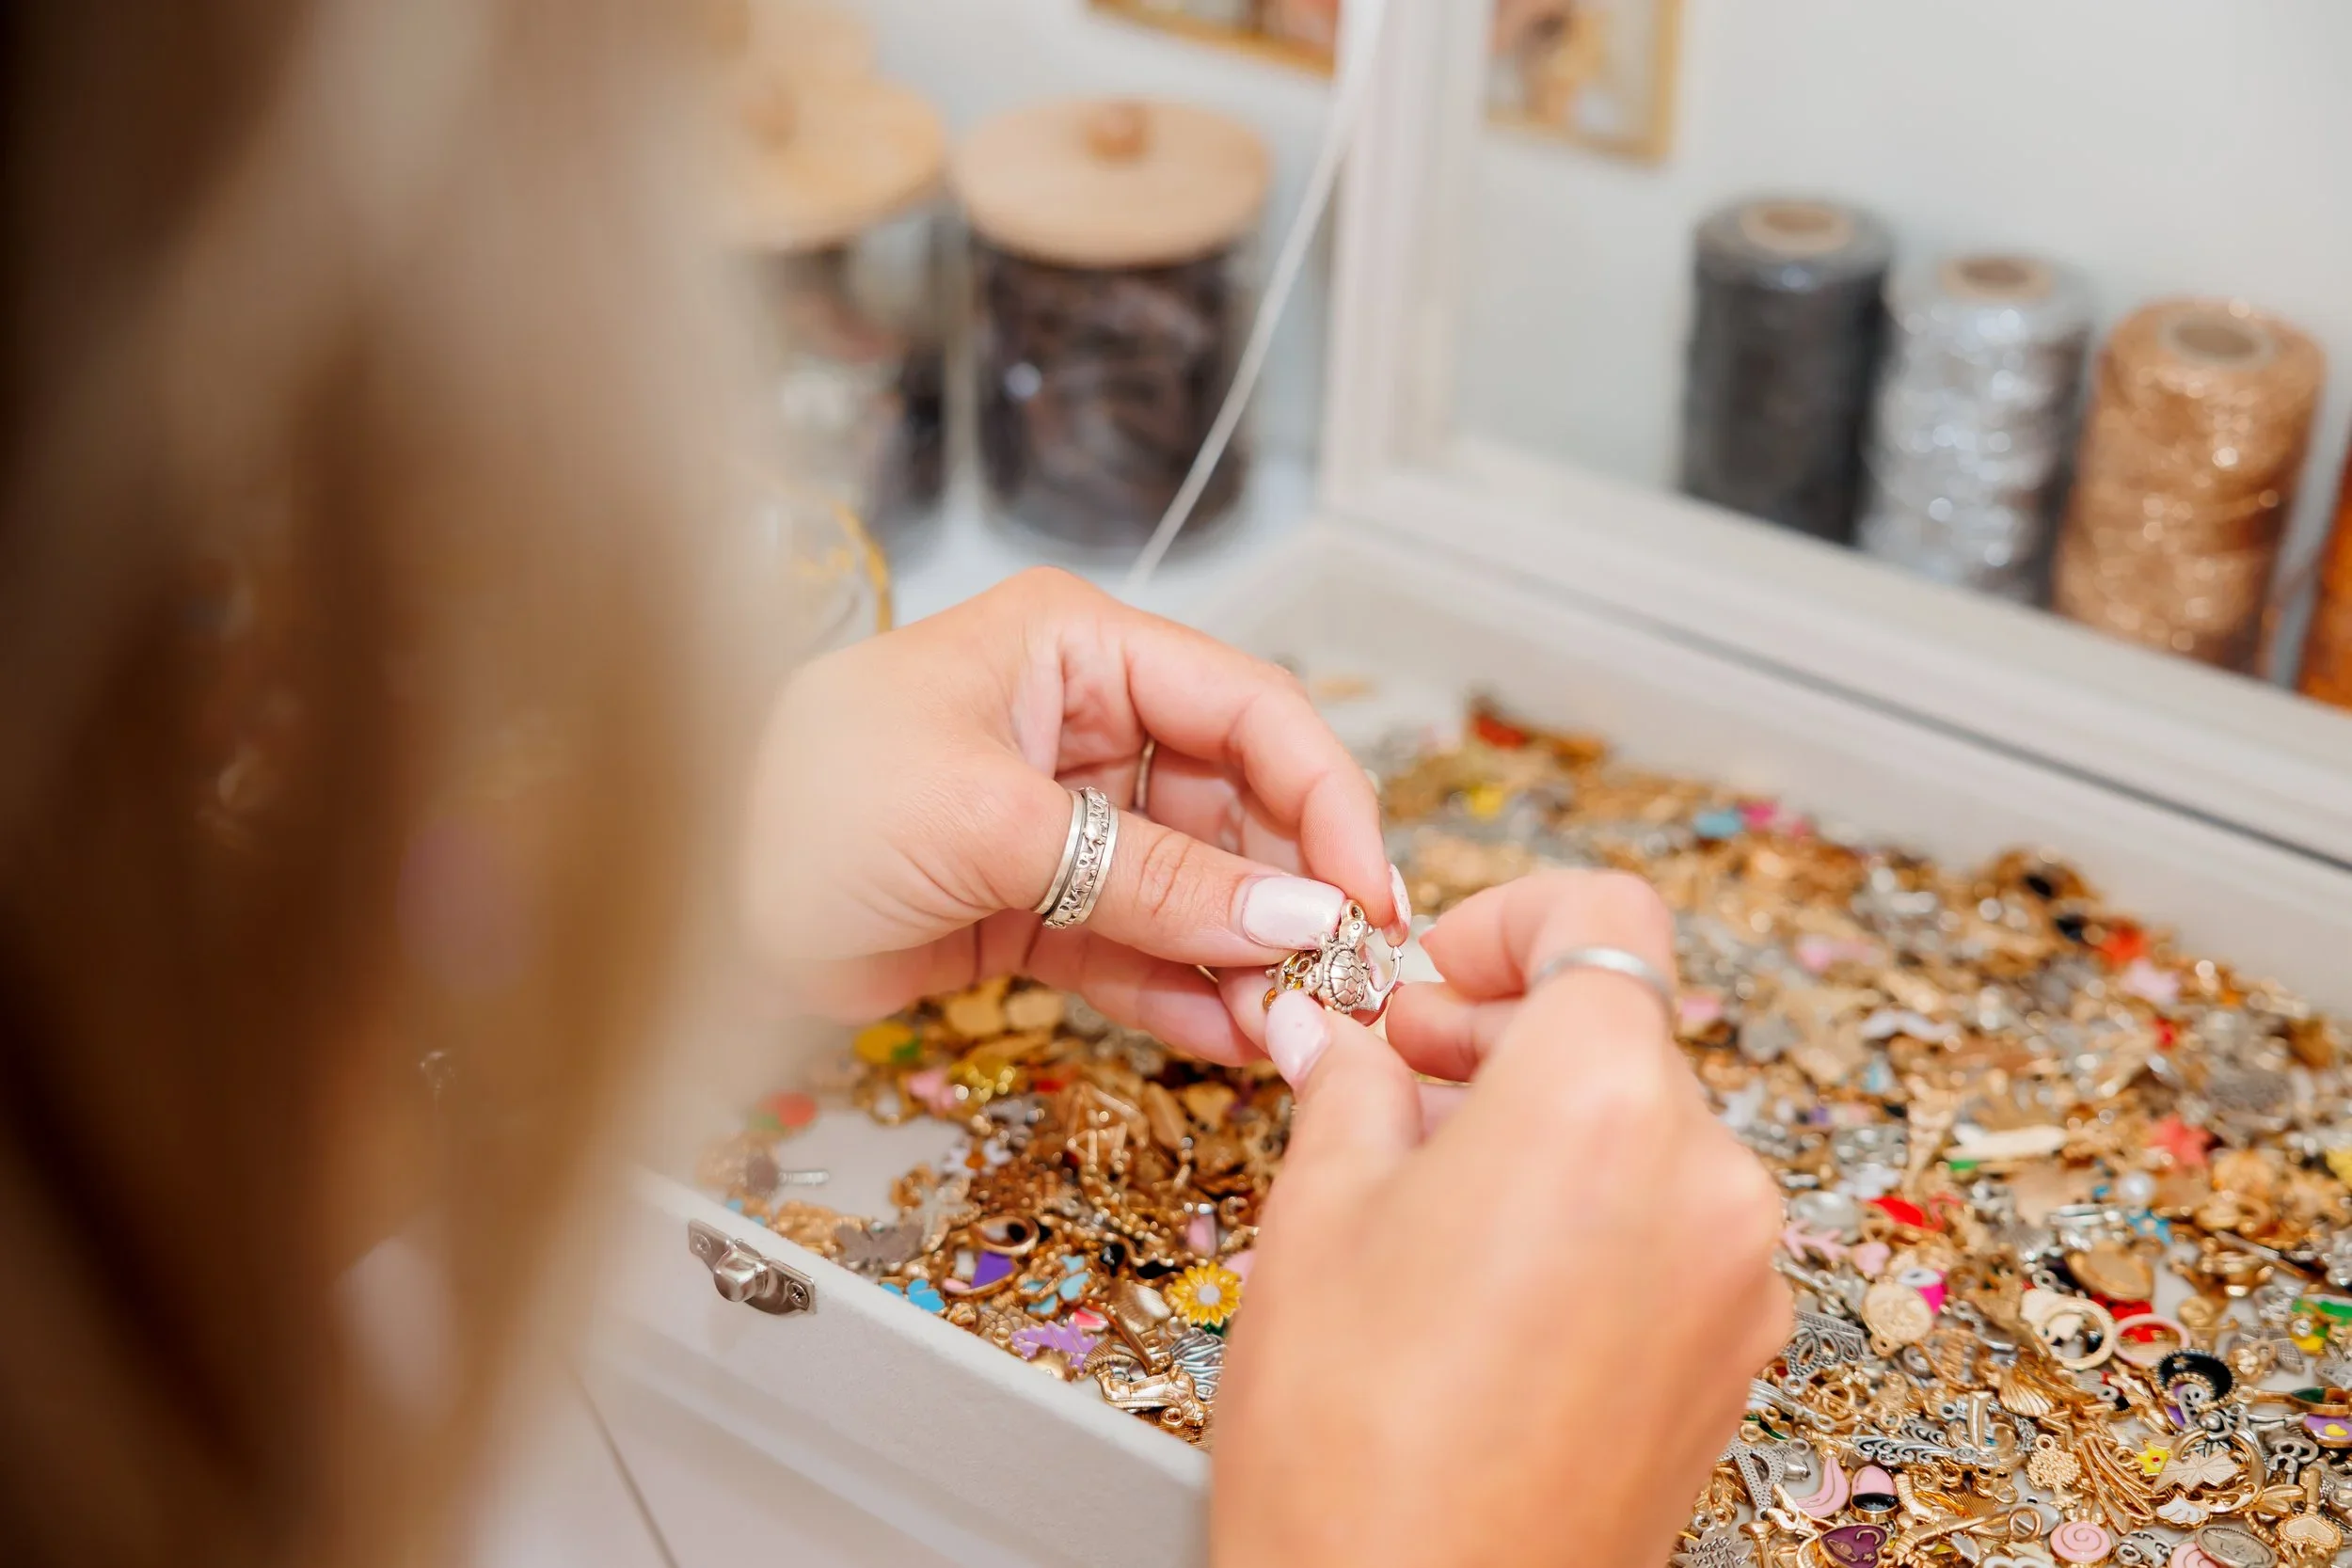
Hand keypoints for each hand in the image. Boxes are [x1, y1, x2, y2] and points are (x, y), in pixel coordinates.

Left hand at [743, 567, 1401, 1059]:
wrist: (676, 904)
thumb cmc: (798, 804)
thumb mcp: (990, 824)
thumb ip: (1152, 877)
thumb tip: (1293, 919)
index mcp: (1074, 649)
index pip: (1245, 710)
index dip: (1321, 797)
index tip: (1366, 891)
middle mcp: (1078, 724)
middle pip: (1232, 805)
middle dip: (1287, 891)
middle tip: (1340, 979)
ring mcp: (1058, 821)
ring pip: (1191, 886)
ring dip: (1243, 956)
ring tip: (1291, 1026)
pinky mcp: (1030, 906)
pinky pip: (1135, 947)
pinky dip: (1181, 992)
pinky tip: (1228, 1037)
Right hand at [1213, 870, 1790, 1567]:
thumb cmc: (1353, 1450)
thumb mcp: (1315, 1217)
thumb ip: (1346, 1083)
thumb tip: (1337, 1032)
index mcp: (1602, 1105)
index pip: (1605, 921)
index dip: (1509, 922)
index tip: (1436, 971)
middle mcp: (1704, 1178)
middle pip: (1622, 1027)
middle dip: (1501, 1028)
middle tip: (1391, 1065)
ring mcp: (1734, 1275)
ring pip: (1645, 1128)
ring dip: (1542, 1118)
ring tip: (1420, 1176)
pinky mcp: (1730, 1353)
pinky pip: (1668, 1222)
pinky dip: (1588, 1204)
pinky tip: (1481, 1261)